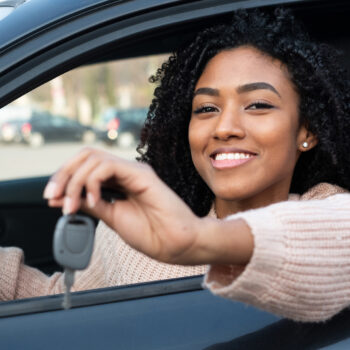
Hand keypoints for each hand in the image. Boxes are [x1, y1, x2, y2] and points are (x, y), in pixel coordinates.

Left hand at [43, 148, 203, 263]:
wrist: (176, 243)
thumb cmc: (151, 233)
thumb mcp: (112, 218)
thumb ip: (91, 205)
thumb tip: (63, 199)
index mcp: (119, 182)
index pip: (85, 167)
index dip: (64, 179)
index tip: (51, 199)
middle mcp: (125, 172)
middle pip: (86, 156)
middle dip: (63, 175)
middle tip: (53, 196)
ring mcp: (134, 171)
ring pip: (93, 158)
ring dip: (74, 180)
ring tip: (73, 205)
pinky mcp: (141, 173)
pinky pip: (107, 166)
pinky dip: (92, 180)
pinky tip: (92, 198)